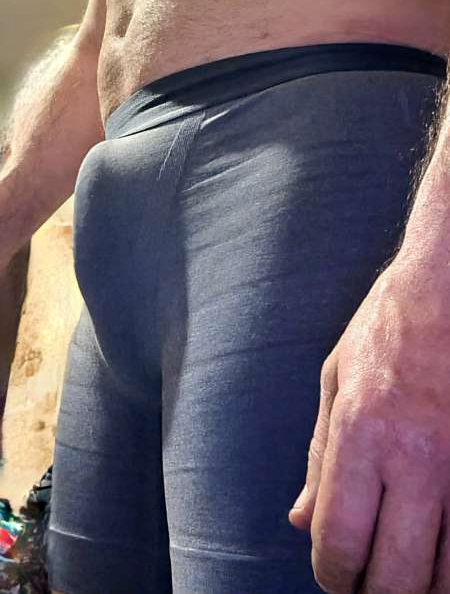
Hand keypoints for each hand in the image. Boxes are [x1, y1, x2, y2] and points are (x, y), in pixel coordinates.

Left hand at [289, 255, 449, 592]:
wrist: (448, 288)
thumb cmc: (388, 328)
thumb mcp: (336, 381)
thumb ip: (321, 459)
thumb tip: (302, 522)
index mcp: (363, 431)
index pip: (340, 542)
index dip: (331, 575)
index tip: (334, 574)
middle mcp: (417, 456)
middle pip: (396, 577)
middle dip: (374, 593)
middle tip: (368, 582)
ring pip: (447, 575)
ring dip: (420, 585)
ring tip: (404, 568)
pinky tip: (436, 548)